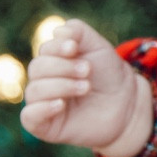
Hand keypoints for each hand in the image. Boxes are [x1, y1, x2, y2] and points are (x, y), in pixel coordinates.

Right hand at [20, 18, 154, 156]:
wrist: (127, 106)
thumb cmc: (110, 76)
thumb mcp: (98, 47)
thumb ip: (79, 32)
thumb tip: (58, 30)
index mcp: (54, 62)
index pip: (44, 51)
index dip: (57, 47)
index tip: (75, 48)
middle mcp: (45, 81)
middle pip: (37, 68)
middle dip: (62, 67)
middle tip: (87, 70)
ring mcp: (44, 103)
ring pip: (34, 91)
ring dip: (61, 86)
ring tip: (85, 87)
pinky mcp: (45, 126)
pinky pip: (29, 117)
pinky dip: (42, 108)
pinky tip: (61, 104)